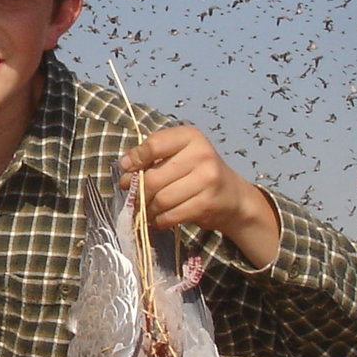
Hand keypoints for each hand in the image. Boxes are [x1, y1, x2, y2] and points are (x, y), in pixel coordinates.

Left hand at [120, 126, 280, 268]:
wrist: (232, 195)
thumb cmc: (197, 172)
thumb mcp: (178, 155)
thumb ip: (152, 157)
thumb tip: (124, 168)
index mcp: (189, 136)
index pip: (154, 145)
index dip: (135, 159)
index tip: (126, 170)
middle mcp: (201, 154)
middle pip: (154, 178)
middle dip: (138, 192)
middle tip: (134, 199)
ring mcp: (207, 178)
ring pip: (161, 199)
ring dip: (148, 209)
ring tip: (146, 210)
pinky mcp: (207, 202)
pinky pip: (172, 215)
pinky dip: (160, 220)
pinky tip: (159, 218)